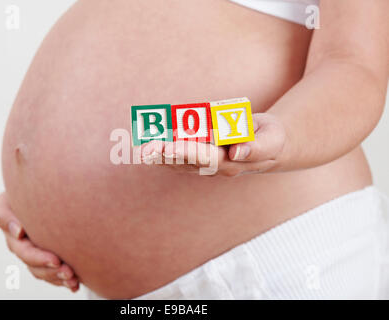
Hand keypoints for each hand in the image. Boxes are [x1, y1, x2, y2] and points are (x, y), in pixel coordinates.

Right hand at [0, 192, 79, 291]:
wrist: (44, 189)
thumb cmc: (29, 186)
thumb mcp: (15, 193)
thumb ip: (8, 212)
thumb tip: (18, 232)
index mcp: (11, 227)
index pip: (21, 246)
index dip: (37, 256)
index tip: (55, 258)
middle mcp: (19, 242)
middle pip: (32, 261)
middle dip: (50, 267)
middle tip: (67, 269)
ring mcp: (32, 250)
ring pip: (41, 271)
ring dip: (56, 277)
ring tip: (73, 278)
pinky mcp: (45, 256)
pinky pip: (51, 273)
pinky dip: (62, 281)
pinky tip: (75, 285)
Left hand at [139, 113, 286, 176]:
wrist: (270, 145)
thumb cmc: (271, 138)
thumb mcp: (272, 140)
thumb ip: (256, 148)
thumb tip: (236, 152)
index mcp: (231, 162)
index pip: (205, 157)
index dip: (186, 151)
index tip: (169, 147)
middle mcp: (214, 166)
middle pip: (184, 161)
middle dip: (164, 154)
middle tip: (144, 148)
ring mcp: (205, 164)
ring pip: (176, 161)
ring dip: (157, 155)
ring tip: (138, 149)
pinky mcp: (199, 159)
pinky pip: (176, 157)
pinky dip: (161, 153)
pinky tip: (145, 148)